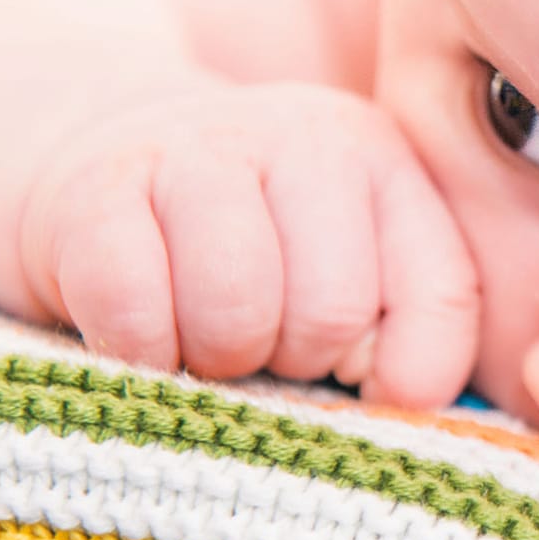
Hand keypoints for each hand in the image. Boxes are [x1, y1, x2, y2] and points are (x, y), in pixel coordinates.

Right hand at [17, 80, 479, 406]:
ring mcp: (196, 149)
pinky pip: (135, 311)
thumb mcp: (348, 269)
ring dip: (215, 361)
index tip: (358, 379)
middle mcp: (306, 138)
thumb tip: (405, 401)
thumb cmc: (248, 250)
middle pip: (333, 311)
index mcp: (387, 162)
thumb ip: (408, 327)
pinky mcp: (95, 186)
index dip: (404, 374)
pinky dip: (137, 355)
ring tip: (202, 341)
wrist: (96, 162)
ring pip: (236, 310)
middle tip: (261, 348)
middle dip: (294, 361)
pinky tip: (138, 337)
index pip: (443, 295)